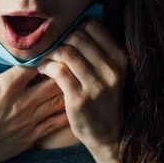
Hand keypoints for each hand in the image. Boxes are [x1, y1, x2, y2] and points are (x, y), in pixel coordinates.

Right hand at [0, 36, 69, 162]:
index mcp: (8, 85)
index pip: (39, 62)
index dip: (49, 51)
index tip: (54, 42)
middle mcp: (23, 102)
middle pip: (56, 80)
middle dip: (64, 67)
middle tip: (70, 57)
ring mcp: (29, 122)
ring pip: (60, 101)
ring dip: (68, 88)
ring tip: (74, 77)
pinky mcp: (30, 139)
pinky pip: (57, 123)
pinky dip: (68, 111)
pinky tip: (73, 104)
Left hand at [36, 20, 127, 151]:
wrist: (108, 135)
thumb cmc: (103, 100)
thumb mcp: (110, 74)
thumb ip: (96, 52)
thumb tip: (70, 27)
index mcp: (120, 59)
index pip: (92, 27)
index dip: (74, 29)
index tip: (65, 39)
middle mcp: (111, 70)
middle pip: (77, 37)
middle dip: (60, 41)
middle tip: (52, 50)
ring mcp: (96, 85)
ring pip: (66, 52)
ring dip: (51, 53)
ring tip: (46, 60)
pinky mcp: (79, 99)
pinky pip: (58, 71)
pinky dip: (46, 66)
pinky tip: (43, 70)